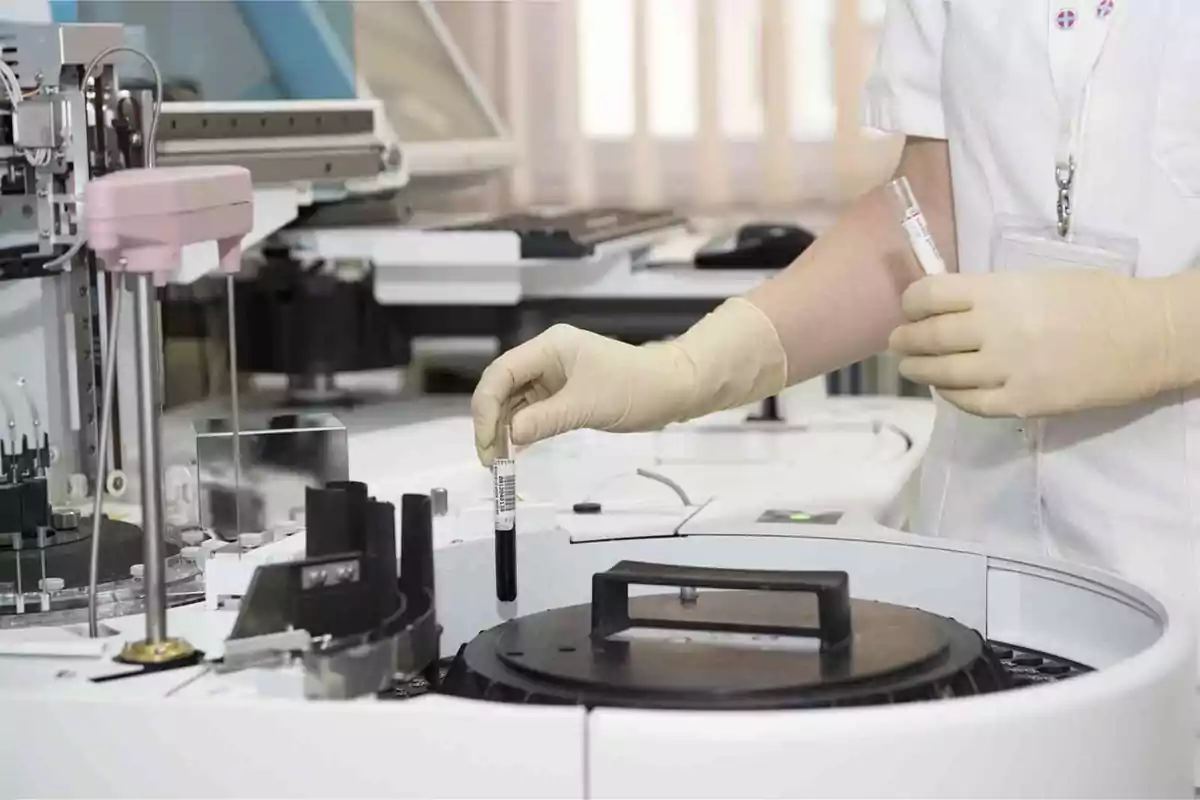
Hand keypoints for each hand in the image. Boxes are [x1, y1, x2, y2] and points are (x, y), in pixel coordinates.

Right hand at [471, 325, 695, 465]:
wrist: (672, 389)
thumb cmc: (634, 388)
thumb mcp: (587, 405)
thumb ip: (545, 420)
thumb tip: (510, 436)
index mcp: (549, 347)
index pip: (501, 373)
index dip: (486, 407)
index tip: (486, 443)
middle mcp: (546, 358)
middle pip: (503, 387)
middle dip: (492, 422)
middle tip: (491, 459)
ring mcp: (554, 376)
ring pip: (515, 401)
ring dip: (505, 429)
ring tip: (501, 461)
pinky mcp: (563, 393)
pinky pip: (533, 411)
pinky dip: (523, 430)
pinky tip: (516, 450)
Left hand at [889, 271, 1171, 417]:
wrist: (1147, 336)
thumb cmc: (1096, 298)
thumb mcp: (1036, 281)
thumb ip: (990, 295)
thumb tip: (947, 306)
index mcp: (999, 292)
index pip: (931, 295)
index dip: (911, 303)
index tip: (908, 308)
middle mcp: (995, 330)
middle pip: (928, 337)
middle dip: (905, 340)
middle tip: (898, 342)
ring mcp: (1006, 370)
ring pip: (942, 373)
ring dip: (918, 369)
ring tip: (911, 366)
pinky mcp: (1021, 402)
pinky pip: (970, 403)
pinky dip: (950, 394)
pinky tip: (946, 388)